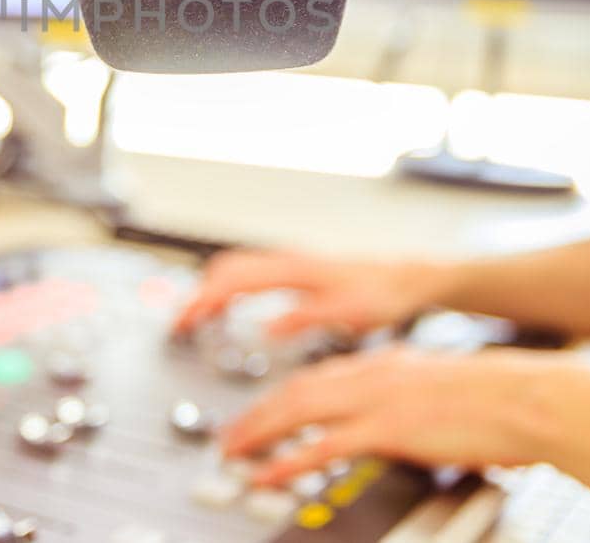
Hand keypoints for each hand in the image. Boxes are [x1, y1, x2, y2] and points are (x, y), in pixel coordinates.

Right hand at [173, 249, 450, 338]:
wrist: (410, 277)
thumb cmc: (386, 292)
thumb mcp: (350, 313)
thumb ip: (306, 318)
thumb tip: (265, 328)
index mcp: (294, 270)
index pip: (232, 278)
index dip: (202, 300)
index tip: (184, 323)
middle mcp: (287, 261)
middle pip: (225, 268)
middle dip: (197, 295)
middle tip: (180, 326)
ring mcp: (290, 263)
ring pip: (235, 268)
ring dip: (210, 292)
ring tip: (195, 320)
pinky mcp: (295, 271)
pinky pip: (249, 274)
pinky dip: (228, 290)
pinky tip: (229, 310)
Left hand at [222, 346, 568, 485]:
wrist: (526, 397)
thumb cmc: (497, 400)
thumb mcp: (441, 392)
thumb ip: (410, 403)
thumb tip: (396, 425)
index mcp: (385, 365)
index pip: (317, 378)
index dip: (281, 396)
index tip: (259, 413)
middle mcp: (372, 375)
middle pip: (295, 391)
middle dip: (256, 414)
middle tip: (230, 437)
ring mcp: (377, 399)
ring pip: (299, 411)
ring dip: (260, 431)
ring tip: (234, 453)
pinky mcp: (387, 427)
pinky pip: (324, 445)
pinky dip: (290, 458)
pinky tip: (269, 471)